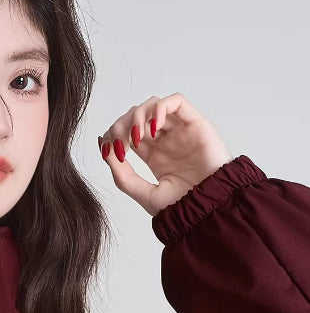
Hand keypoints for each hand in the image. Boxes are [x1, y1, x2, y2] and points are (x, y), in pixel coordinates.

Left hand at [98, 93, 233, 216]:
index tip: (107, 148)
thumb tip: (104, 148)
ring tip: (135, 138)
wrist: (208, 210)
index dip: (113, 135)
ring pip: (152, 105)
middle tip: (120, 144)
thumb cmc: (182, 207)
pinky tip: (152, 129)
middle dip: (121, 126)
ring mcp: (180, 131)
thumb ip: (122, 175)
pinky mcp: (196, 124)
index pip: (127, 133)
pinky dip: (159, 108)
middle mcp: (166, 140)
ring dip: (137, 116)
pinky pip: (176, 101)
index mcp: (154, 155)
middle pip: (135, 117)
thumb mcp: (143, 193)